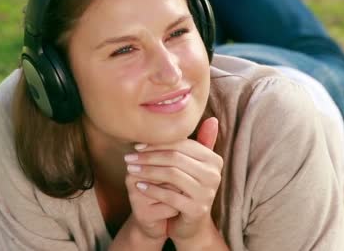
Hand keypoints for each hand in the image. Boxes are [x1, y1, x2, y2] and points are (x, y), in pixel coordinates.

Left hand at [124, 117, 221, 241]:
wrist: (191, 225)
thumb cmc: (187, 190)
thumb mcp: (191, 166)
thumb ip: (197, 143)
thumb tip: (211, 118)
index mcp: (213, 159)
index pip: (182, 144)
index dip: (158, 143)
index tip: (137, 145)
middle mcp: (214, 174)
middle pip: (175, 158)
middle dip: (149, 156)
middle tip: (129, 157)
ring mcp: (207, 193)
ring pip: (171, 174)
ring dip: (147, 171)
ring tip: (130, 170)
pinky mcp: (197, 209)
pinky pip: (169, 195)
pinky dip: (152, 189)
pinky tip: (138, 185)